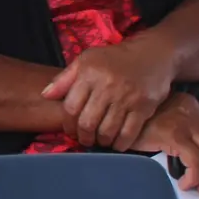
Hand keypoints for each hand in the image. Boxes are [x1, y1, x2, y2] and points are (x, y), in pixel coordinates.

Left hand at [43, 39, 172, 150]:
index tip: (70, 130)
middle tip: (84, 139)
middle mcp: (107, 86)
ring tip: (99, 140)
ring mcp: (127, 98)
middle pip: (87, 122)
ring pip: (107, 130)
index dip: (68, 124)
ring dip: (100, 141)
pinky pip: (129, 133)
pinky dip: (120, 144)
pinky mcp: (144, 108)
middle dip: (83, 136)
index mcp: (89, 74)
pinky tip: (116, 143)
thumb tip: (46, 95)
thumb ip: (65, 78)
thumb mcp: (86, 60)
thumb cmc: (114, 58)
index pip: (71, 107)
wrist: (153, 54)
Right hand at [137, 95, 198, 195]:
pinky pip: (195, 160)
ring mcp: (184, 122)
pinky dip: (195, 176)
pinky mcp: (173, 134)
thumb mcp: (165, 123)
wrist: (113, 117)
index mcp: (193, 109)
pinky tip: (185, 183)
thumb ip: (183, 134)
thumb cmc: (135, 124)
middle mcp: (192, 113)